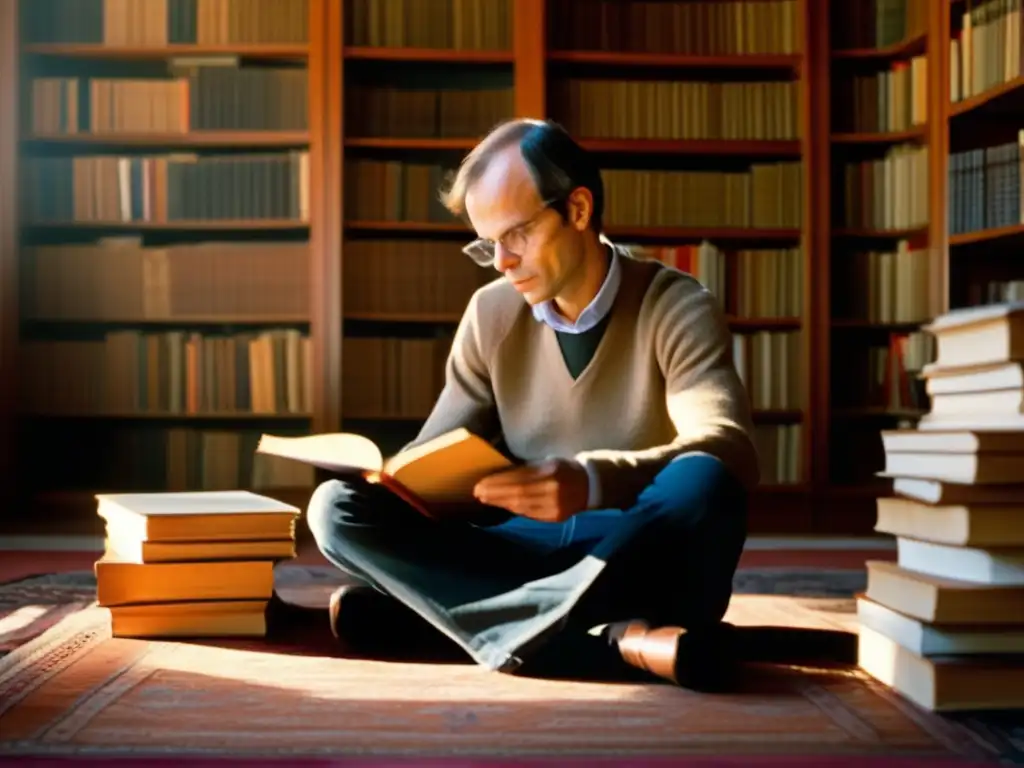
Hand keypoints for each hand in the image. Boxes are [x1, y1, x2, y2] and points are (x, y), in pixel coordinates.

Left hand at [472, 458, 589, 522]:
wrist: (590, 486)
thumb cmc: (564, 469)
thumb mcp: (547, 462)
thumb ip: (527, 469)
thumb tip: (501, 476)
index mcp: (551, 472)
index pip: (519, 479)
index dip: (498, 483)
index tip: (482, 483)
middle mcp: (553, 490)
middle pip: (518, 494)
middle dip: (495, 494)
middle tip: (478, 493)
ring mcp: (555, 506)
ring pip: (522, 507)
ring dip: (501, 503)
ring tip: (485, 499)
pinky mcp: (555, 517)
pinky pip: (530, 514)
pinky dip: (514, 510)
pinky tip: (503, 505)